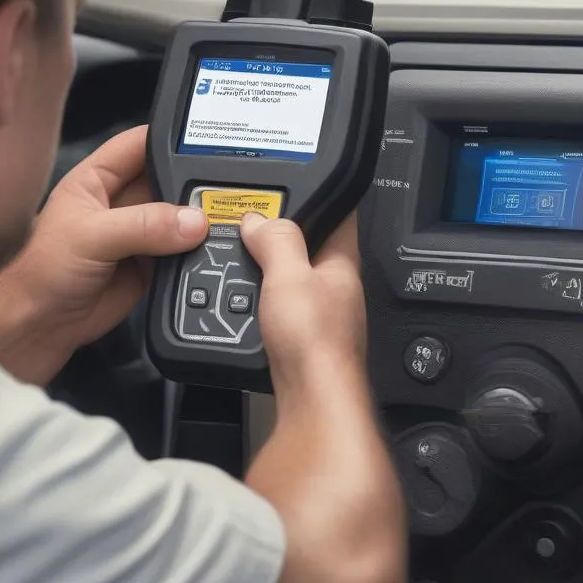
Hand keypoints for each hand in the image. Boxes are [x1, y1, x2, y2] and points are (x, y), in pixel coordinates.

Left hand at [0, 126, 207, 382]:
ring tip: (223, 220)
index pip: (139, 144)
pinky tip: (215, 247)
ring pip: (181, 215)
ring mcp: (141, 232)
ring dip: (200, 219)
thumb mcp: (91, 237)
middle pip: (169, 179)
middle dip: (194, 183)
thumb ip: (143, 225)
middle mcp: (122, 201)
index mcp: (98, 179)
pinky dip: (200, 249)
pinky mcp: (154, 262)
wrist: (44, 325)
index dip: (170, 138)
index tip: (208, 142)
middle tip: (223, 191)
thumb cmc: (45, 271)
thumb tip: (193, 221)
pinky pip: (185, 249)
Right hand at [240, 212, 365, 394]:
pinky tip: (244, 304)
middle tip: (252, 224)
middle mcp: (335, 288)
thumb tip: (260, 219)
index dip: (322, 195)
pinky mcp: (300, 339)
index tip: (301, 182)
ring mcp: (319, 315)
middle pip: (308, 248)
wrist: (311, 400)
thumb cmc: (315, 342)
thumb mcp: (290, 276)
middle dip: (281, 237)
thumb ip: (277, 241)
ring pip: (290, 280)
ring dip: (266, 272)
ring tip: (240, 261)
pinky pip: (277, 308)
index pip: (340, 215)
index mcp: (342, 263)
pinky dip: (259, 302)